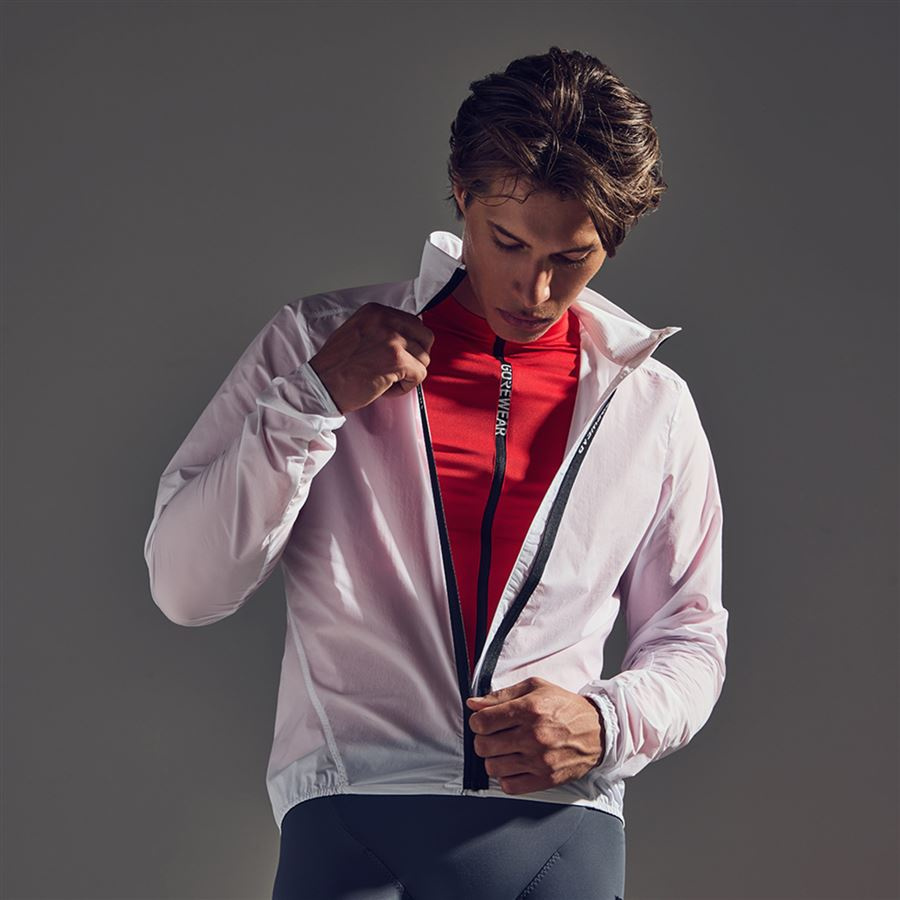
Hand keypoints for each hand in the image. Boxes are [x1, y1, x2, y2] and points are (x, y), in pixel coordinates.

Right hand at [308, 302, 434, 413]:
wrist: (321, 385)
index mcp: (375, 312)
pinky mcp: (396, 360)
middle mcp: (385, 320)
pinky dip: (405, 387)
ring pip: (423, 358)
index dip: (410, 344)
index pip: (413, 322)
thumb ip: (381, 330)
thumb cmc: (335, 366)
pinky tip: (386, 388)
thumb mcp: (357, 333)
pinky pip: (419, 375)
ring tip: (387, 379)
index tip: (398, 356)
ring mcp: (392, 339)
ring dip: (409, 374)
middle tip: (399, 369)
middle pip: (425, 337)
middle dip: (417, 357)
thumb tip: (407, 337)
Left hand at [466, 676, 604, 795]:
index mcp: (529, 709)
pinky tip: (513, 765)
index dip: (477, 722)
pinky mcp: (546, 779)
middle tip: (492, 736)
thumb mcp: (535, 688)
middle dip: (483, 740)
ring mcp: (540, 760)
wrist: (597, 730)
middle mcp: (533, 736)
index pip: (483, 722)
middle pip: (483, 746)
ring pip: (493, 768)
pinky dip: (506, 777)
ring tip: (504, 750)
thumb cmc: (564, 706)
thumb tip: (474, 704)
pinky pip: (509, 786)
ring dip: (493, 759)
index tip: (483, 722)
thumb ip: (501, 695)